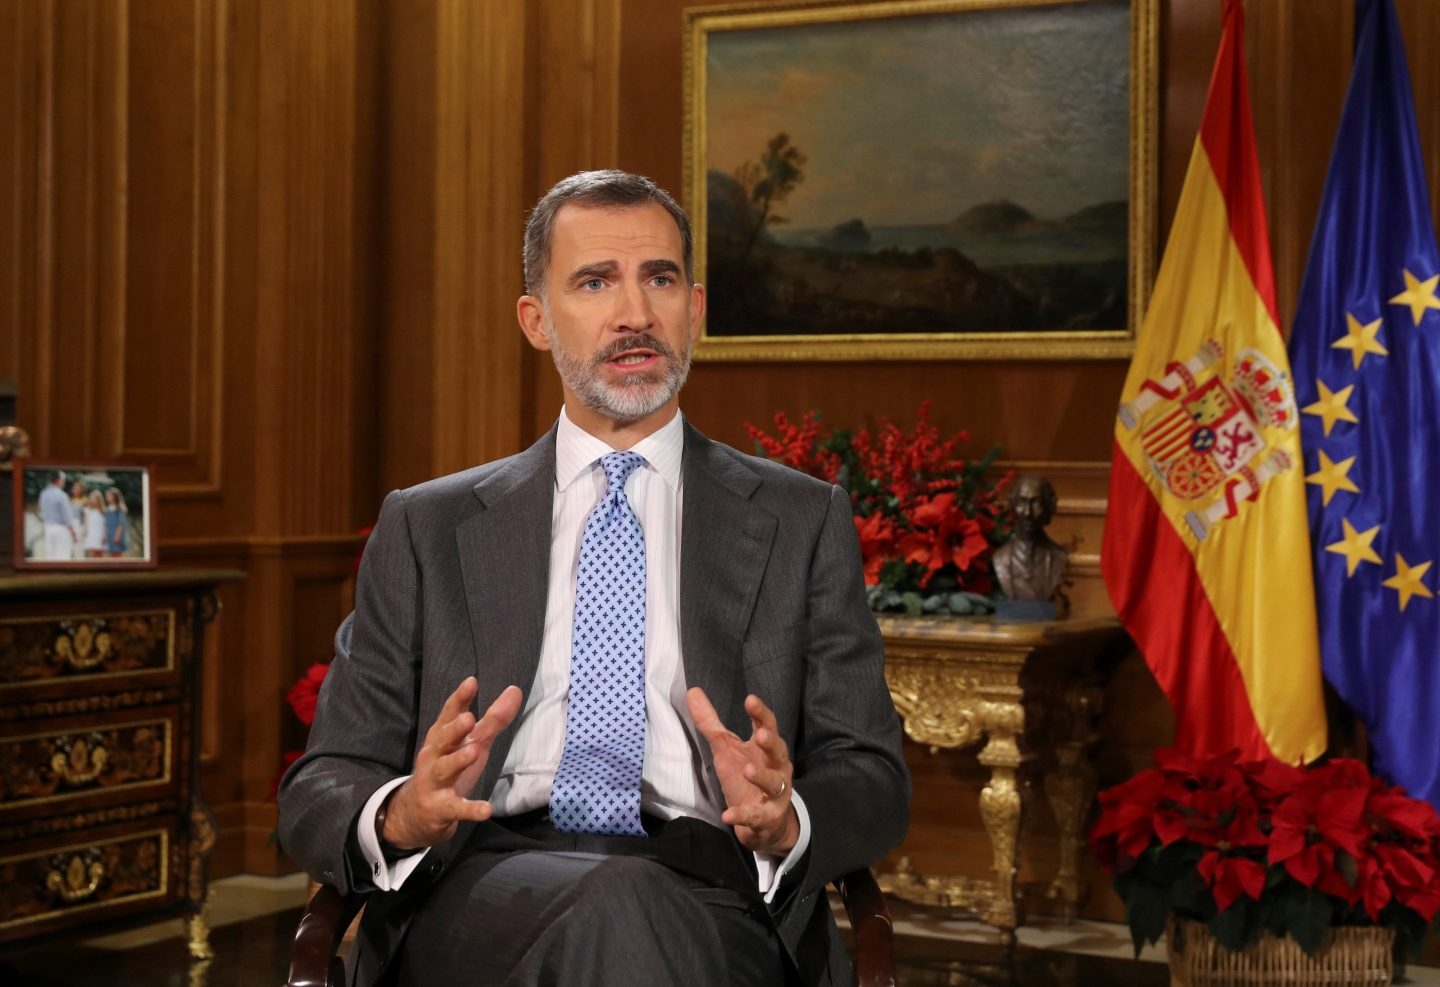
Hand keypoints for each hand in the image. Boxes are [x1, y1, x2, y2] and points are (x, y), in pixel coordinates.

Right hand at [382, 678, 522, 849]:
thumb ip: (493, 719)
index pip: (449, 714)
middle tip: (468, 718)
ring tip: (473, 752)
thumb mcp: (471, 742)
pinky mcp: (440, 808)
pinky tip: (486, 810)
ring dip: (457, 761)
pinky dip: (470, 810)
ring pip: (444, 769)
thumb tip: (515, 690)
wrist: (415, 813)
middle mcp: (434, 756)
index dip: (459, 699)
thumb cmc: (449, 768)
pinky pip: (455, 808)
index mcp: (442, 737)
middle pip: (442, 739)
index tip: (471, 682)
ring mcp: (434, 782)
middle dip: (454, 729)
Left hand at [686, 688, 798, 854]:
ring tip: (747, 771)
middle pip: (778, 751)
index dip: (760, 713)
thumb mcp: (725, 749)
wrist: (764, 821)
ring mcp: (775, 793)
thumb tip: (692, 691)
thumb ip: (711, 723)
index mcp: (765, 748)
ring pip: (774, 784)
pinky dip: (743, 815)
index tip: (750, 700)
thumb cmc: (746, 776)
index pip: (767, 725)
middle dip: (770, 743)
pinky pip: (757, 816)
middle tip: (760, 736)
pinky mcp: (767, 817)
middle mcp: (776, 767)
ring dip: (762, 777)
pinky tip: (728, 815)